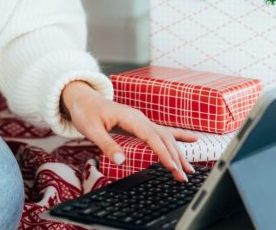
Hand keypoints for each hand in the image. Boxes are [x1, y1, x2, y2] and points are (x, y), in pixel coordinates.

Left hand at [61, 81, 199, 181]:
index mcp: (131, 118)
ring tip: (189, 169)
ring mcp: (142, 121)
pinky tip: (193, 139)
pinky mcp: (141, 125)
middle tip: (184, 177)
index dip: (163, 153)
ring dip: (178, 152)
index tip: (172, 167)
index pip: (152, 137)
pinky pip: (163, 132)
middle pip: (163, 138)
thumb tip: (121, 161)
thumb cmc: (86, 113)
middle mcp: (140, 118)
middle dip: (175, 157)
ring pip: (166, 137)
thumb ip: (107, 145)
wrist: (83, 99)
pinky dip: (178, 137)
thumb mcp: (91, 130)